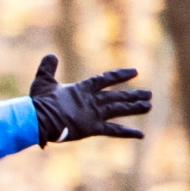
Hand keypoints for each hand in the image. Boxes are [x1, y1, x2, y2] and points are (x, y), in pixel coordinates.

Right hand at [31, 54, 149, 143]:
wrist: (42, 119)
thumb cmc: (40, 101)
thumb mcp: (43, 81)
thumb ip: (48, 68)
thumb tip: (51, 55)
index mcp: (83, 88)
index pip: (106, 79)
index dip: (121, 75)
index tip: (135, 72)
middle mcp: (93, 100)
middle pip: (118, 96)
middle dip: (133, 95)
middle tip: (148, 94)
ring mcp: (95, 114)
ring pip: (120, 110)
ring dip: (135, 108)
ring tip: (148, 106)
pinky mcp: (94, 128)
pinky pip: (114, 131)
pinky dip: (128, 133)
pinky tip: (141, 135)